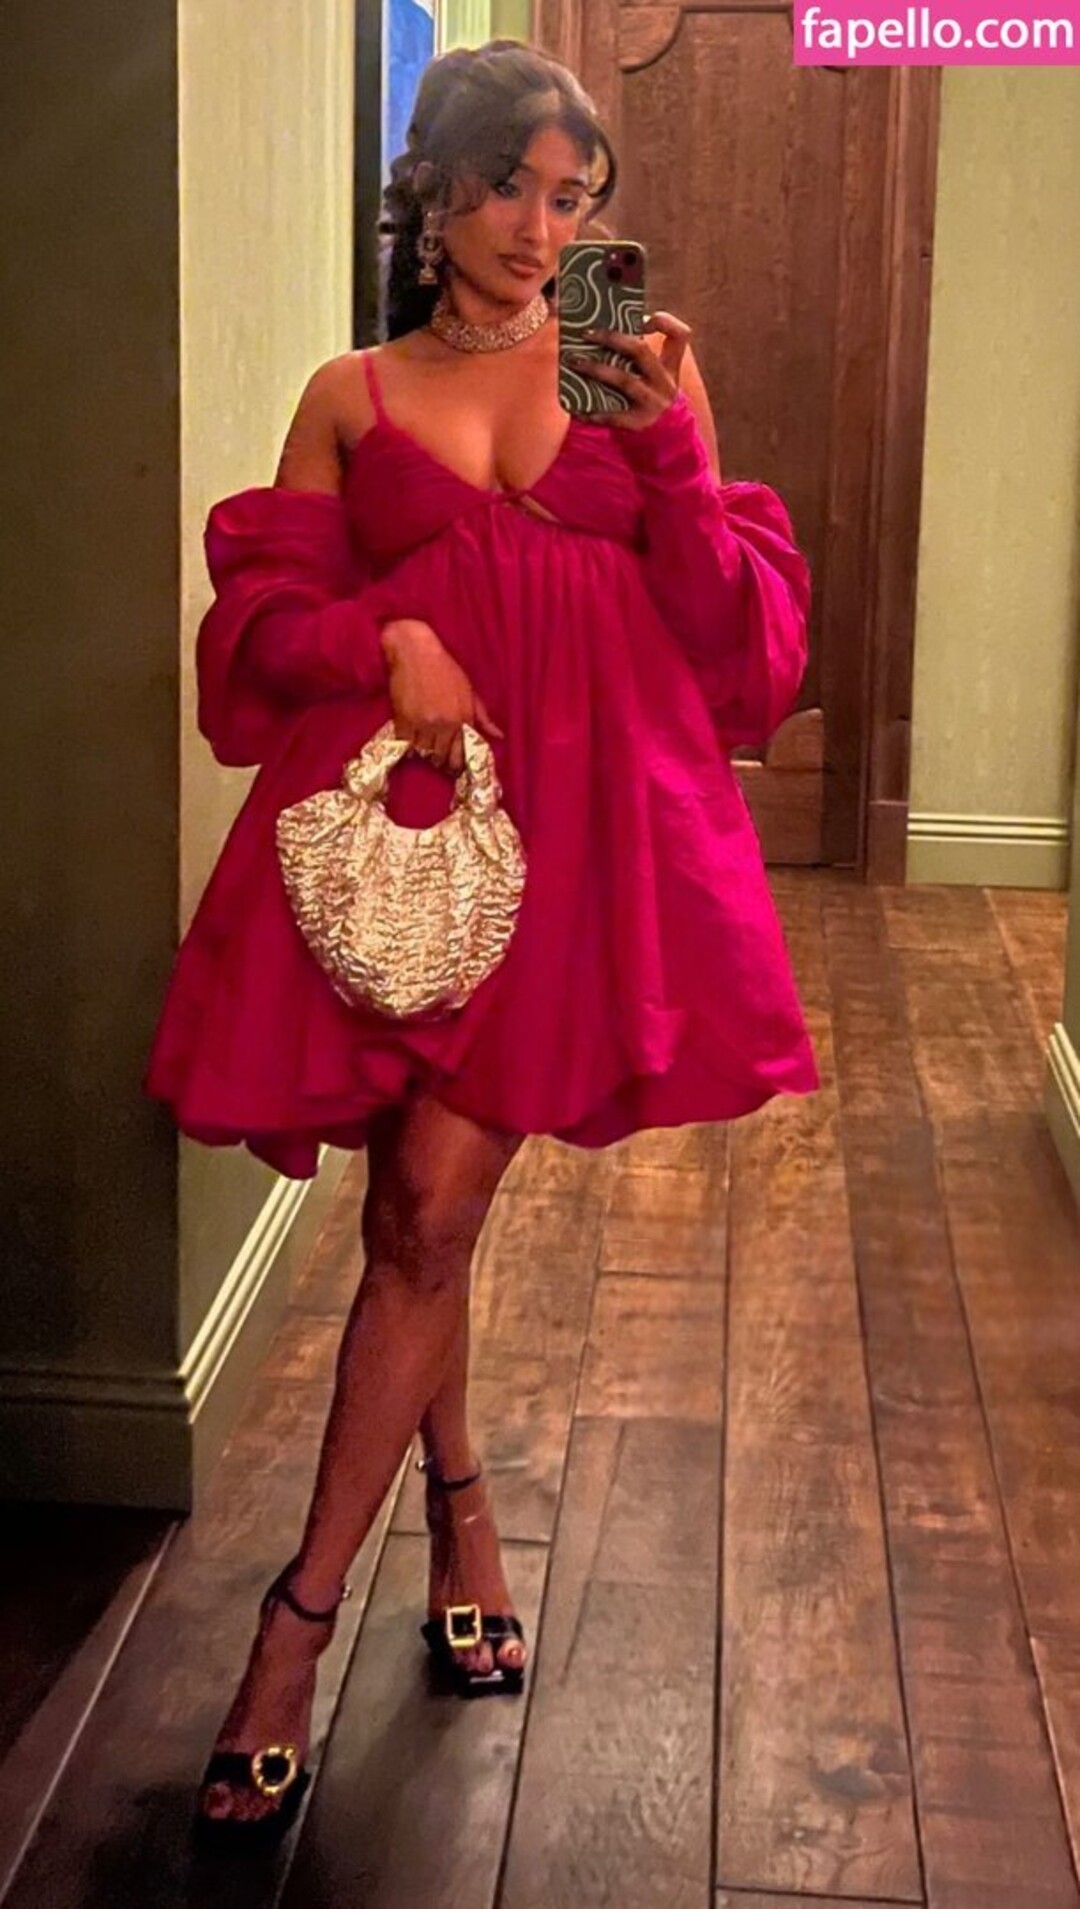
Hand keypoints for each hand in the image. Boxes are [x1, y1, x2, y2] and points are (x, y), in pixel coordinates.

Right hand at [379, 618, 503, 773]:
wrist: (416, 652)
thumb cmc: (445, 668)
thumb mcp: (470, 691)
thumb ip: (483, 717)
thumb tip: (499, 735)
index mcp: (462, 717)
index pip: (462, 752)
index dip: (457, 764)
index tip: (454, 767)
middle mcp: (444, 724)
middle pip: (442, 757)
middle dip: (441, 761)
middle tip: (439, 761)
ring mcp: (422, 723)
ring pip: (424, 753)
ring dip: (424, 754)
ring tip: (425, 752)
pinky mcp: (403, 719)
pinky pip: (405, 744)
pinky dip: (408, 747)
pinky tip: (410, 745)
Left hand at [564, 310, 691, 430]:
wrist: (662, 437)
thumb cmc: (648, 396)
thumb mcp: (654, 376)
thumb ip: (638, 356)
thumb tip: (599, 330)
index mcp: (670, 366)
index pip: (680, 335)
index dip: (664, 322)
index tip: (642, 320)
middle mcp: (665, 383)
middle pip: (641, 351)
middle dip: (612, 338)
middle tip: (587, 333)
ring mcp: (653, 403)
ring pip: (624, 380)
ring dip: (596, 369)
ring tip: (574, 362)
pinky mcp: (638, 423)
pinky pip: (612, 414)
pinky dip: (592, 410)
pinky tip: (575, 407)